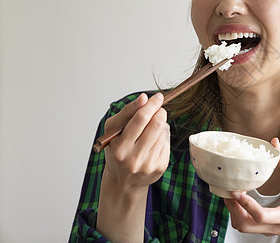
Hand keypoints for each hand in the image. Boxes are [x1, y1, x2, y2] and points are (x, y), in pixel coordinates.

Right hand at [97, 93, 169, 242]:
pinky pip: (167, 143)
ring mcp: (149, 164)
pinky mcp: (160, 167)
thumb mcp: (113, 131)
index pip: (140, 119)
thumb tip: (144, 98)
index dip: (151, 105)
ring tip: (151, 128)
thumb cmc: (117, 151)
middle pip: (156, 124)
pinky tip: (153, 141)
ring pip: (163, 132)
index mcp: (120, 148)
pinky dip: (162, 136)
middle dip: (160, 112)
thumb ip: (127, 112)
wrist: (123, 181)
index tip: (158, 97)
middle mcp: (134, 158)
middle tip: (158, 109)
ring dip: (160, 124)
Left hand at [224, 138, 279, 241]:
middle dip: (234, 208)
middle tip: (229, 190)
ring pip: (243, 227)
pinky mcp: (265, 230)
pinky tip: (237, 200)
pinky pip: (246, 226)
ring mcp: (269, 230)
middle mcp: (275, 226)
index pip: (261, 215)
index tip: (236, 191)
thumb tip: (275, 142)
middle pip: (246, 225)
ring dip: (233, 212)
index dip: (246, 204)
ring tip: (231, 194)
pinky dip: (237, 214)